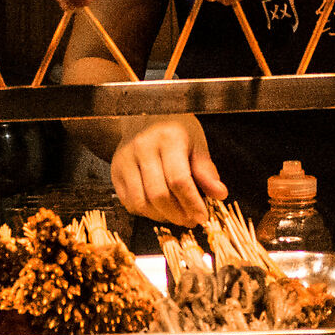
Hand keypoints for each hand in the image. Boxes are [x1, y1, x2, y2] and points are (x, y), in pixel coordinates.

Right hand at [111, 114, 226, 225]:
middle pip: (159, 195)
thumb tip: (220, 194)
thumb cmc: (174, 128)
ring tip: (176, 215)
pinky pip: (129, 202)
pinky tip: (159, 209)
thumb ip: (206, 169)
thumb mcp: (197, 142)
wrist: (145, 114)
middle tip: (190, 220)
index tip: (203, 217)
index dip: (192, 203)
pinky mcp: (115, 171)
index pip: (179, 180)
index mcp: (168, 139)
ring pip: (141, 202)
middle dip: (177, 214)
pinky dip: (145, 212)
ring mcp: (125, 160)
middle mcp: (143, 148)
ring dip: (161, 216)